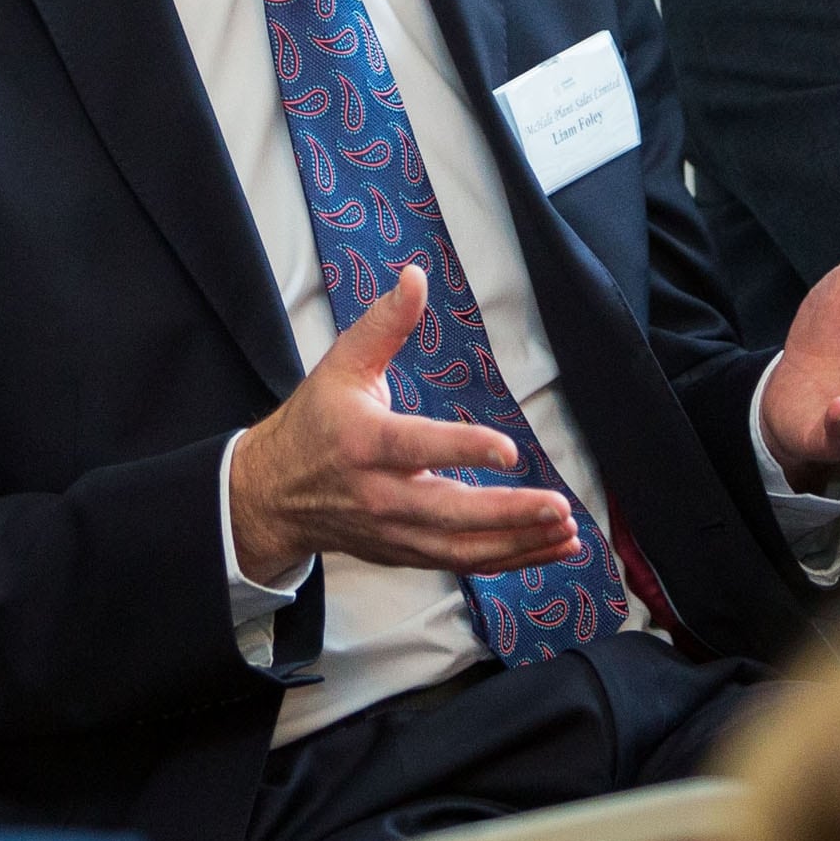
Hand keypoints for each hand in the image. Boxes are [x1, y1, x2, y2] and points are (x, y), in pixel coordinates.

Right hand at [228, 265, 582, 587]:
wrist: (273, 496)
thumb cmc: (315, 424)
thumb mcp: (341, 365)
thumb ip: (384, 324)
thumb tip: (415, 277)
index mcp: (365, 443)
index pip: (418, 449)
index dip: (464, 451)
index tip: (509, 451)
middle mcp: (380, 494)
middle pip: (449, 512)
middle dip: (508, 513)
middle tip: (558, 506)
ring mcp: (394, 532)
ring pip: (462, 548)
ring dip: (519, 543)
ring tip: (566, 532)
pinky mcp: (405, 553)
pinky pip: (461, 563)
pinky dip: (508, 559)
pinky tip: (547, 547)